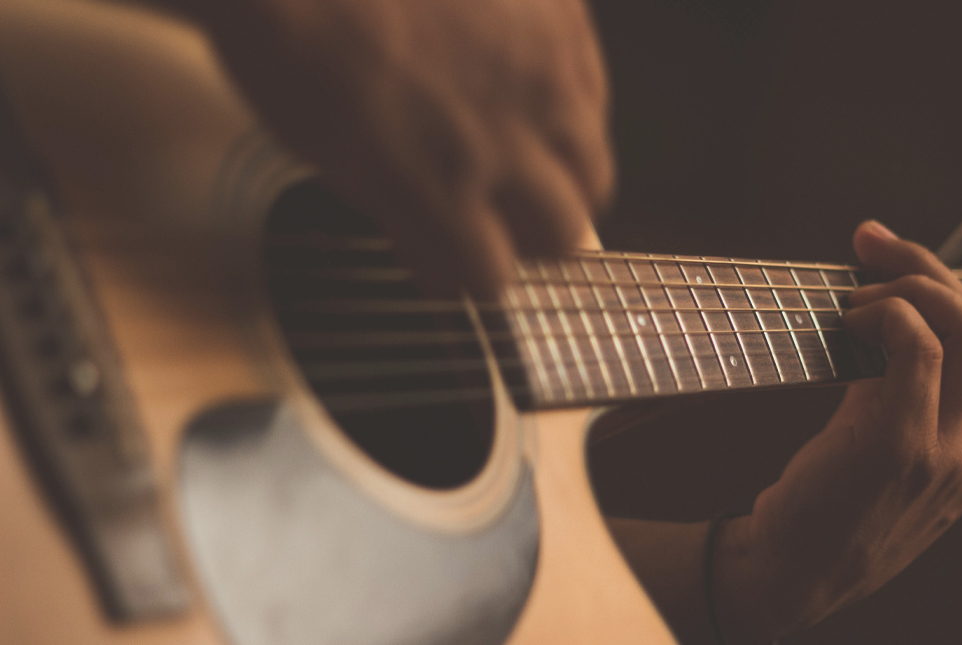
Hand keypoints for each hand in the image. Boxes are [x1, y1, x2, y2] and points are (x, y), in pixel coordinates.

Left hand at [190, 0, 612, 295]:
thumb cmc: (294, 31)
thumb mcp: (323, 149)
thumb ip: (396, 207)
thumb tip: (431, 239)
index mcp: (437, 186)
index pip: (491, 277)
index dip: (474, 273)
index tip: (462, 258)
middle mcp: (507, 139)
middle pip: (565, 233)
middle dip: (534, 236)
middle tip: (508, 218)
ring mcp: (545, 75)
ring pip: (593, 165)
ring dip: (563, 177)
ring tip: (527, 152)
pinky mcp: (563, 19)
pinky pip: (593, 88)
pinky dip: (570, 106)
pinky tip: (530, 88)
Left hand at [714, 221, 961, 641]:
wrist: (792, 573)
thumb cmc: (830, 508)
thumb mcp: (889, 451)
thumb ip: (904, 391)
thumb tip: (886, 314)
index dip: (945, 288)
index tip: (893, 258)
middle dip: (930, 267)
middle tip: (874, 246)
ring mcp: (947, 448)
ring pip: (961, 325)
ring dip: (904, 287)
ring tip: (854, 296)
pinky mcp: (902, 442)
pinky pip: (916, 345)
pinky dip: (885, 313)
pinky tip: (850, 322)